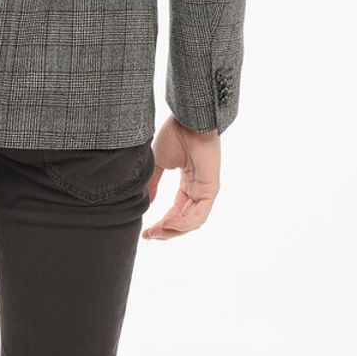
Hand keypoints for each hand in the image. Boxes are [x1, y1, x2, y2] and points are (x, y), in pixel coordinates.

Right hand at [142, 115, 220, 240]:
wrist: (187, 119)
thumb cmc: (175, 134)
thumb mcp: (158, 163)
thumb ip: (153, 183)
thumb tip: (145, 202)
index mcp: (188, 183)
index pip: (176, 211)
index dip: (161, 224)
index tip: (146, 232)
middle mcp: (198, 189)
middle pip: (184, 220)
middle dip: (166, 231)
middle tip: (149, 236)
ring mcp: (206, 190)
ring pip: (191, 222)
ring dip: (173, 230)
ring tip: (156, 232)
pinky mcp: (211, 189)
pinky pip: (198, 215)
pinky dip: (183, 223)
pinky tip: (167, 224)